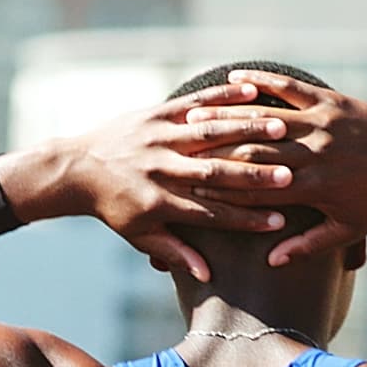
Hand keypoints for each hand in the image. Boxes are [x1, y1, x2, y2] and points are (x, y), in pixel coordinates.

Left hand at [2, 83, 298, 281]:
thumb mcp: (140, 235)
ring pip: (208, 133)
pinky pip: (194, 101)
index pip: (210, 213)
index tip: (278, 223)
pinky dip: (222, 96)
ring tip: (280, 129)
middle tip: (289, 175)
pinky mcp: (156, 113)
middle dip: (252, 174)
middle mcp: (162, 168)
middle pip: (214, 172)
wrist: (77, 168)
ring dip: (245, 130)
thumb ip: (175, 253)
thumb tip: (208, 276)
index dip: (244, 219)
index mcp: (161, 201)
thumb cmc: (114, 207)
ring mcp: (159, 137)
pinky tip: (251, 91)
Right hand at [194, 71, 366, 267]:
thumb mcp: (347, 229)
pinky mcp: (332, 102)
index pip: (257, 188)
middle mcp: (313, 154)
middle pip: (253, 151)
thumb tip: (272, 261)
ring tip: (195, 112)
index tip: (191, 186)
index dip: (223, 187)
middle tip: (179, 145)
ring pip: (266, 118)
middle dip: (215, 149)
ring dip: (229, 114)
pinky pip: (291, 88)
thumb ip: (308, 245)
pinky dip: (263, 81)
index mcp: (312, 188)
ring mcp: (322, 124)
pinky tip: (237, 77)